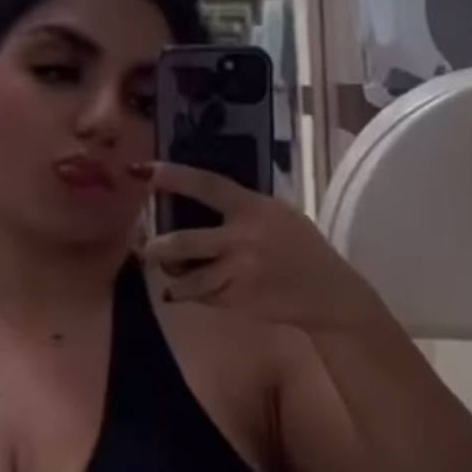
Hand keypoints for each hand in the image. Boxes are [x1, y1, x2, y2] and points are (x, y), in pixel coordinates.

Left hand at [141, 163, 380, 331]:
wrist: (327, 293)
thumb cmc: (303, 249)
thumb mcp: (280, 215)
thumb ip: (244, 209)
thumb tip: (201, 201)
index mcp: (253, 209)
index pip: (206, 185)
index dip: (173, 177)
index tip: (144, 171)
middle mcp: (242, 238)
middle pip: (183, 242)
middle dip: (156, 248)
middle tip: (146, 248)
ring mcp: (238, 273)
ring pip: (187, 280)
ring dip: (174, 282)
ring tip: (173, 283)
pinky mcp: (237, 300)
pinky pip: (204, 297)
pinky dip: (199, 296)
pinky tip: (206, 294)